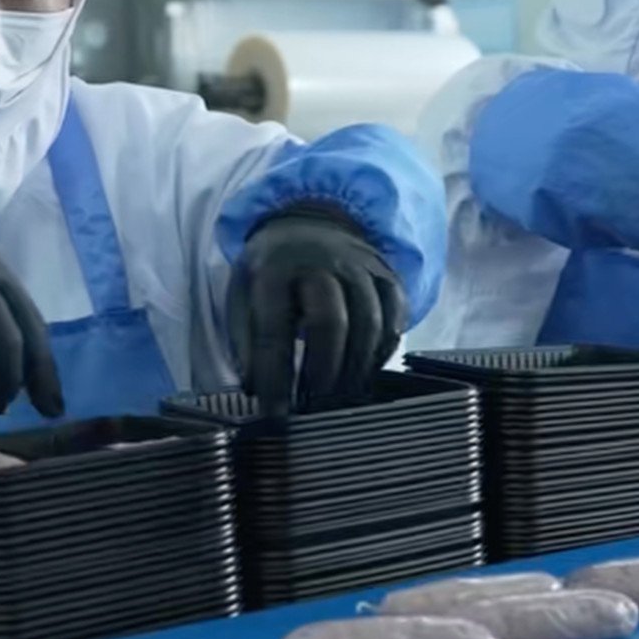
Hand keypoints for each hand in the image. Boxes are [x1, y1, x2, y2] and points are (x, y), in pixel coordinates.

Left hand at [229, 205, 405, 415]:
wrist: (308, 223)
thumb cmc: (271, 273)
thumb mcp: (243, 296)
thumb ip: (246, 341)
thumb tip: (255, 389)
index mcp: (274, 270)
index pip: (273, 331)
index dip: (275, 377)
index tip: (275, 415)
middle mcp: (320, 263)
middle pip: (330, 321)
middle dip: (323, 371)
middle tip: (316, 405)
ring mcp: (360, 266)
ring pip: (369, 323)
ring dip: (355, 368)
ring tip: (341, 397)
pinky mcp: (387, 275)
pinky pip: (395, 317)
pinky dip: (383, 350)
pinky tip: (366, 371)